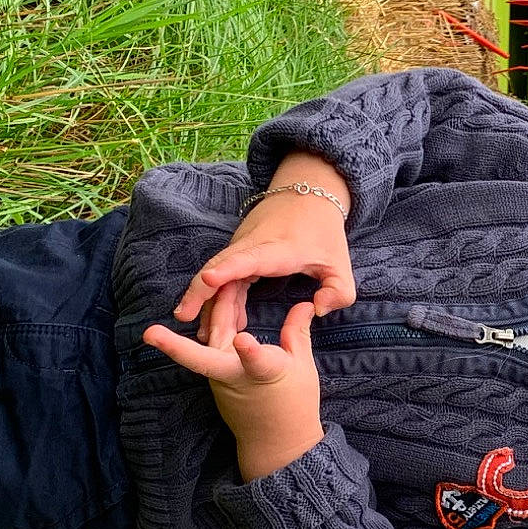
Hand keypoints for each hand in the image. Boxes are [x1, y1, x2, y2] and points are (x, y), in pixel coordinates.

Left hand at [143, 299, 322, 478]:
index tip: (245, 340)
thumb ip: (297, 332)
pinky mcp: (215, 377)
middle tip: (187, 297)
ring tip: (214, 279)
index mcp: (265, 374)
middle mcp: (235, 375)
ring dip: (210, 309)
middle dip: (193, 328)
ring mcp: (220, 377)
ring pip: (209, 337)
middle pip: (211, 348)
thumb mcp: (302, 366)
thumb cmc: (294, 405)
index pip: (257, 362)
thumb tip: (306, 303)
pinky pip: (210, 343)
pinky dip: (215, 320)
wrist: (276, 442)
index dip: (251, 351)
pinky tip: (217, 299)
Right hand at [174, 158, 356, 340]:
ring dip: (205, 301)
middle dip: (199, 292)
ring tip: (201, 333)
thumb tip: (317, 311)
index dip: (227, 269)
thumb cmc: (324, 232)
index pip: (247, 258)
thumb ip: (339, 292)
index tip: (208, 279)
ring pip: (214, 273)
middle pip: (218, 267)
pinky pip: (220, 275)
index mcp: (277, 248)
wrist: (309, 195)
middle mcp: (251, 245)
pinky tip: (218, 322)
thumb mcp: (341, 263)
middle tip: (186, 321)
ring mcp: (240, 246)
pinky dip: (215, 297)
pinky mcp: (237, 250)